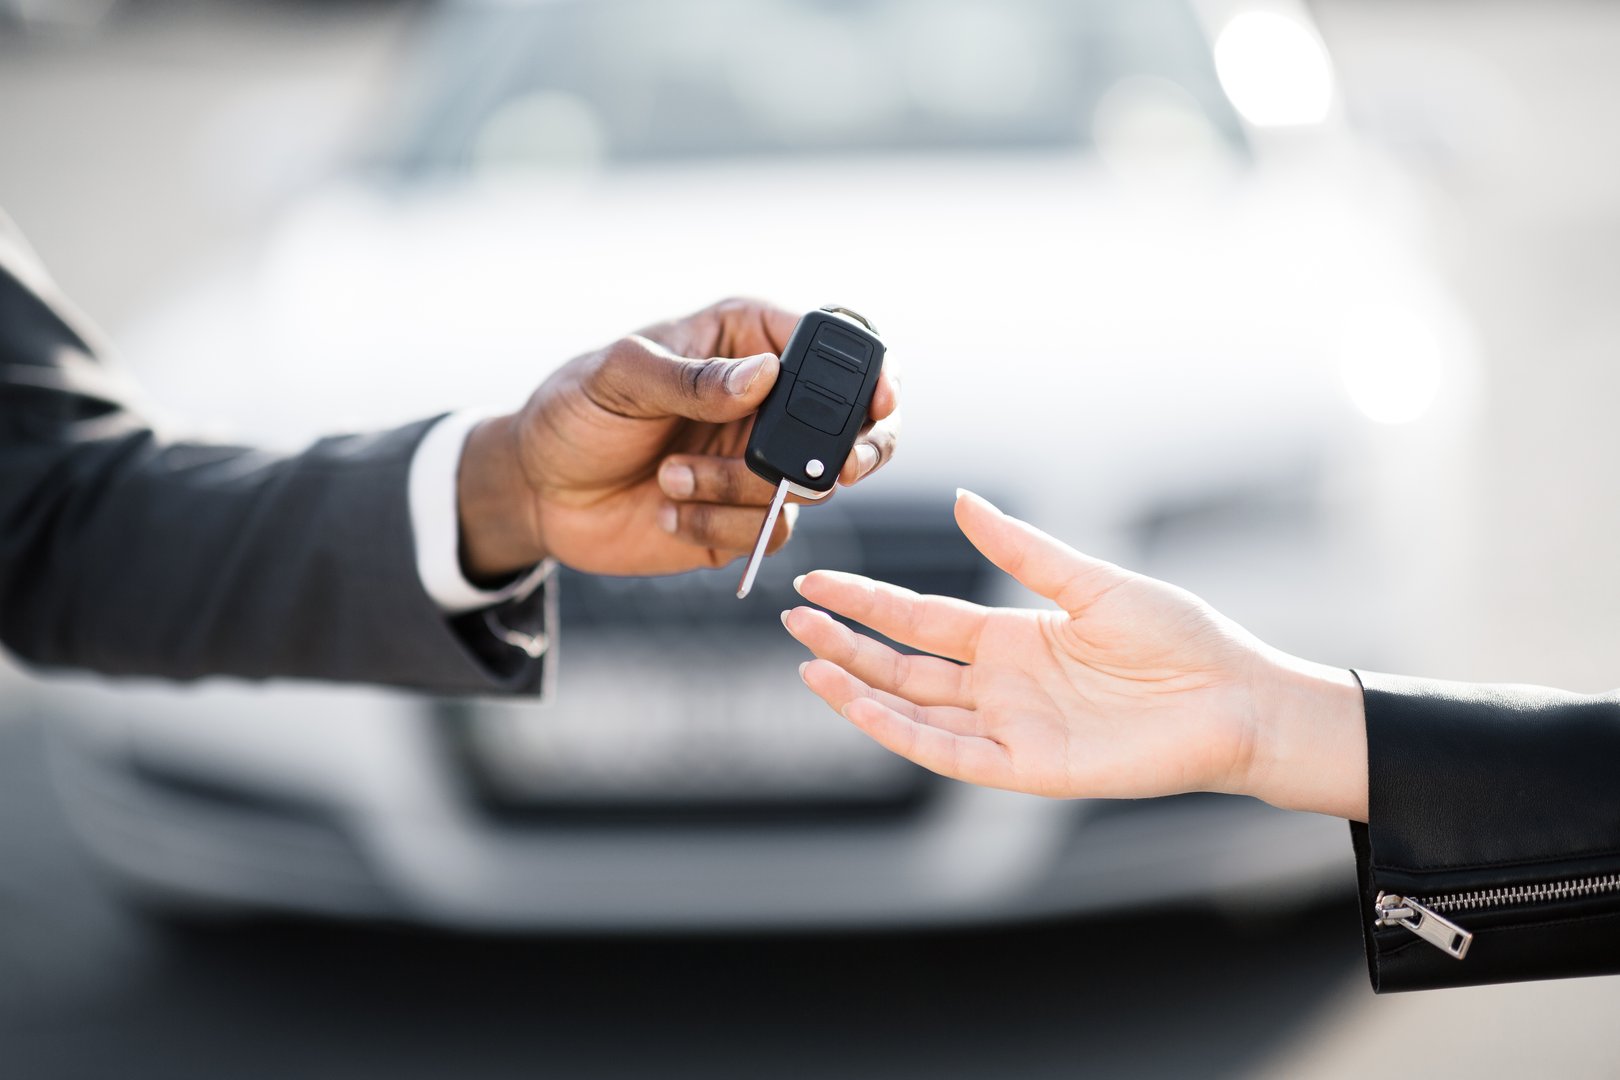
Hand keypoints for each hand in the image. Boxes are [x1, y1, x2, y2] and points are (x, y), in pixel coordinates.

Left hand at [456, 299, 900, 578]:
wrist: (538, 491)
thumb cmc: (575, 411)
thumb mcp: (620, 377)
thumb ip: (692, 377)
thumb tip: (764, 374)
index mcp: (747, 340)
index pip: (831, 344)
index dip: (869, 372)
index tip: (879, 403)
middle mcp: (767, 400)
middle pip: (857, 422)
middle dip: (855, 449)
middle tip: (834, 470)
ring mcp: (761, 460)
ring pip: (811, 484)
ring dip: (741, 489)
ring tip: (669, 478)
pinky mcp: (746, 516)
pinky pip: (773, 530)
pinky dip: (721, 526)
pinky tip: (669, 511)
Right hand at [781, 491, 1367, 819]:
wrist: (1238, 699)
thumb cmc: (1180, 639)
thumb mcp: (1091, 581)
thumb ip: (1021, 548)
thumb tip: (961, 501)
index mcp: (1014, 637)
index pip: (920, 618)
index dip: (866, 600)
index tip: (817, 580)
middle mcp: (1002, 685)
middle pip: (904, 664)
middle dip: (846, 642)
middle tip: (792, 617)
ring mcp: (1010, 728)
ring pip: (914, 710)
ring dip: (859, 688)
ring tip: (808, 663)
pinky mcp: (1028, 767)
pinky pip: (949, 753)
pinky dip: (901, 730)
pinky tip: (862, 703)